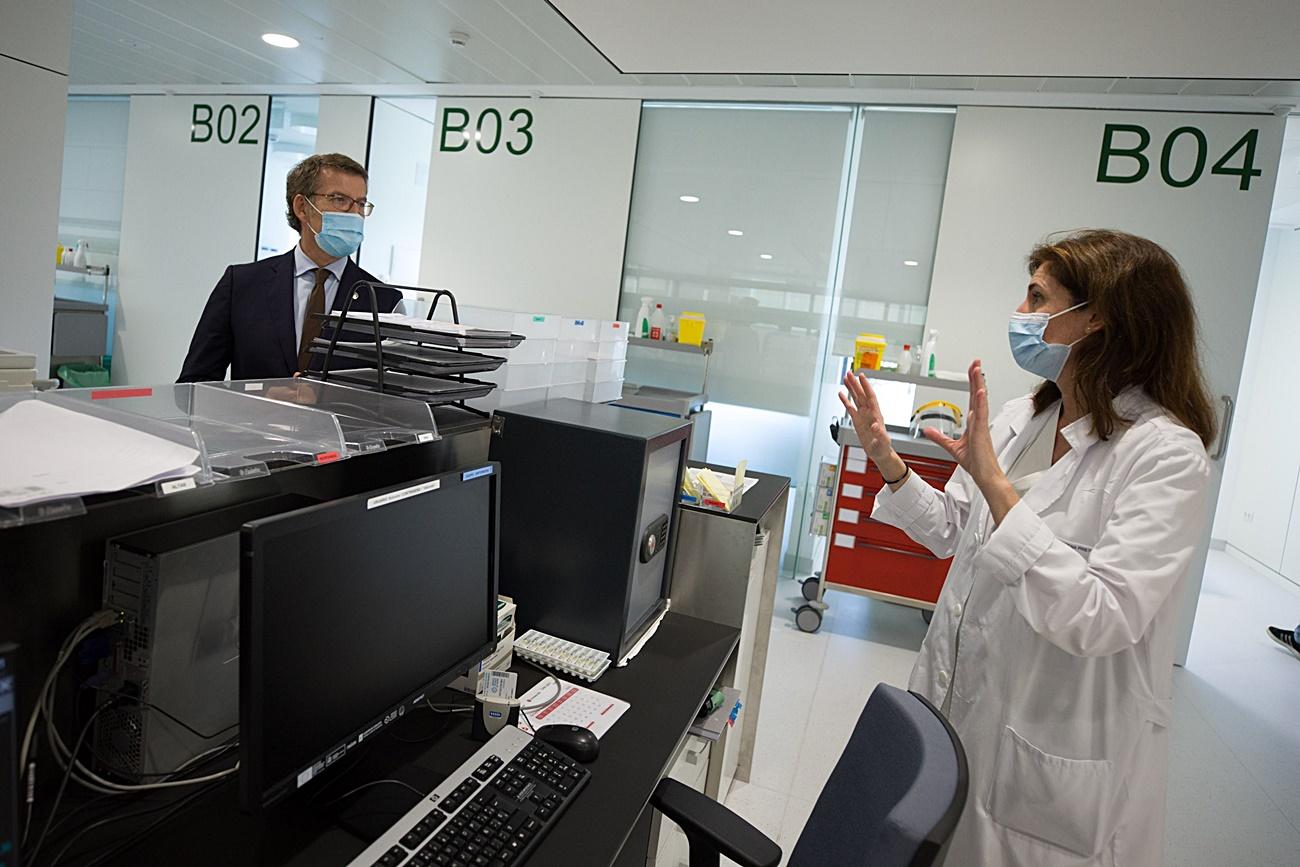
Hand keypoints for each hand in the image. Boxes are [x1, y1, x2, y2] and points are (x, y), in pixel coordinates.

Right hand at [839, 371, 905, 479]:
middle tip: (849, 373)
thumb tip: (875, 425)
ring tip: (846, 378)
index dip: (866, 386)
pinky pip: (851, 408)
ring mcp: (863, 415)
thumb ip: (880, 433)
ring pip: (856, 398)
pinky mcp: (858, 421)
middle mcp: (869, 412)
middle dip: (856, 383)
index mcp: (876, 415)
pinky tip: (841, 394)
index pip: (870, 397)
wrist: (879, 453)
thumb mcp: (883, 441)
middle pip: (862, 394)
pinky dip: (846, 400)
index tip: (861, 376)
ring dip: (851, 388)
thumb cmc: (883, 448)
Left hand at [922, 360, 1004, 490]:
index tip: (972, 370)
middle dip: (976, 377)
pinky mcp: (981, 432)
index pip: (972, 397)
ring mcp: (981, 425)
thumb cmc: (975, 462)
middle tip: (976, 361)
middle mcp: (978, 420)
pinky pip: (981, 414)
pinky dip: (980, 402)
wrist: (984, 475)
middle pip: (977, 393)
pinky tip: (980, 391)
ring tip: (977, 370)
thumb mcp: (952, 447)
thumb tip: (928, 430)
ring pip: (980, 399)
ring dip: (978, 384)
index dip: (972, 382)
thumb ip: (940, 437)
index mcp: (974, 422)